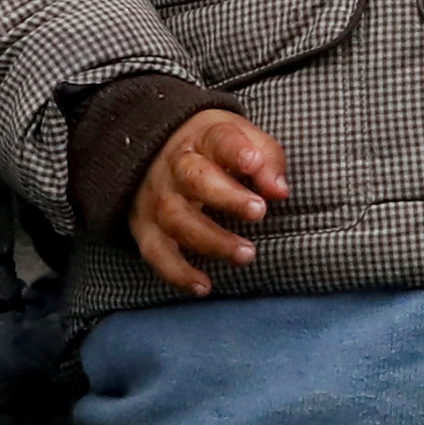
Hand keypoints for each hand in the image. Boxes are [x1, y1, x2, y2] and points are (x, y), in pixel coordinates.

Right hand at [129, 107, 287, 293]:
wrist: (155, 151)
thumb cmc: (213, 150)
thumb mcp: (241, 139)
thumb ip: (266, 159)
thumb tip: (279, 190)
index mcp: (203, 139)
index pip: (219, 140)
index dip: (236, 151)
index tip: (254, 162)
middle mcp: (174, 167)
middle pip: (194, 179)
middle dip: (227, 197)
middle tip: (258, 212)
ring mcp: (157, 198)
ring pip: (177, 219)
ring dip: (212, 240)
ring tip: (246, 254)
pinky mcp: (144, 227)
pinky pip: (156, 252)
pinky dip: (177, 272)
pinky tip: (203, 286)